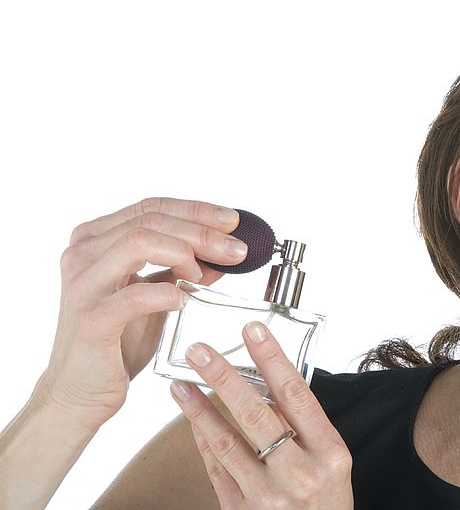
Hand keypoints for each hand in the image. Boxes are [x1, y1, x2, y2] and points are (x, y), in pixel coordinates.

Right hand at [40, 197, 248, 429]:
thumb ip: (183, 270)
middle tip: (238, 249)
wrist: (80, 393)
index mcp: (96, 241)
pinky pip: (134, 295)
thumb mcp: (157, 295)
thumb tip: (223, 253)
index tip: (233, 221)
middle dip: (202, 231)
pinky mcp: (90, 320)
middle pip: (151, 221)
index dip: (196, 210)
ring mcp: (84, 285)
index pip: (151, 208)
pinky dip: (167, 293)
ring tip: (204, 275)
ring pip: (139, 242)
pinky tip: (183, 300)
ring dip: (184, 253)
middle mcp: (83, 254)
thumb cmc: (117, 343)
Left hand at [170, 322, 353, 508]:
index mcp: (329, 453)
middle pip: (256, 415)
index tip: (253, 330)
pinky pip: (218, 470)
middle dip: (225, 377)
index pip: (296, 395)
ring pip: (228, 443)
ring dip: (200, 409)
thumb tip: (270, 383)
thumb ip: (305, 427)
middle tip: (200, 352)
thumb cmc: (328, 502)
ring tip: (181, 383)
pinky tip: (193, 419)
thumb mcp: (332, 461)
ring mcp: (269, 496)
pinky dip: (204, 441)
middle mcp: (300, 473)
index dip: (272, 359)